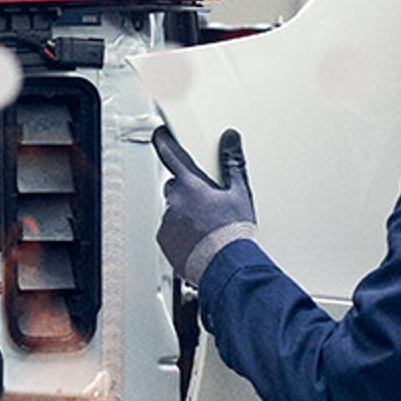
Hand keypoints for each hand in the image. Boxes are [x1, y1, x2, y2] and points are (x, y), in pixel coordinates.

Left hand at [153, 123, 256, 284]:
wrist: (225, 265)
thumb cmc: (233, 232)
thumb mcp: (240, 193)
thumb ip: (233, 163)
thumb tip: (231, 139)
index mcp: (191, 185)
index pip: (172, 156)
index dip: (165, 144)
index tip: (160, 136)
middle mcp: (174, 201)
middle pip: (175, 187)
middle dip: (187, 191)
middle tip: (207, 205)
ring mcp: (167, 221)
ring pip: (172, 210)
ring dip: (184, 214)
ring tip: (205, 228)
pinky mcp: (164, 240)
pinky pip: (168, 230)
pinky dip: (179, 232)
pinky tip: (197, 240)